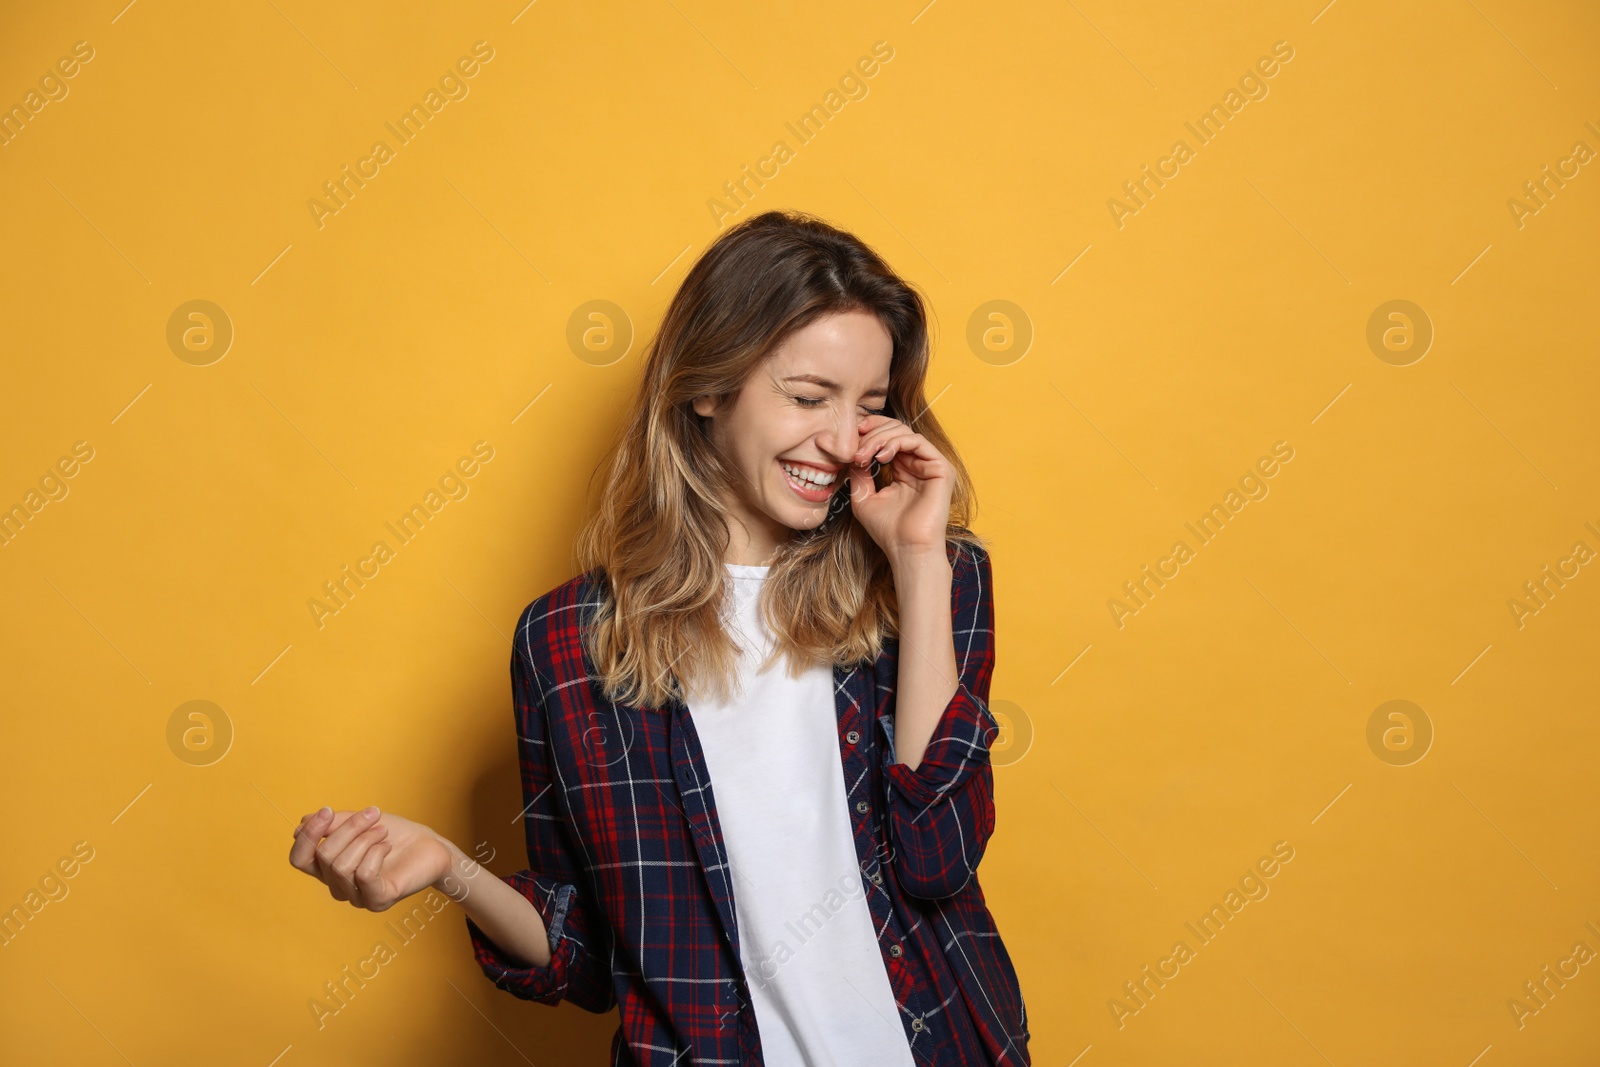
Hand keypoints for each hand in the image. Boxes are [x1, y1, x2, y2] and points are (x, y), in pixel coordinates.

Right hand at [289, 806, 450, 912]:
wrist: (430, 846)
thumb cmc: (394, 834)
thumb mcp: (359, 822)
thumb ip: (331, 824)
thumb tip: (301, 825)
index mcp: (328, 869)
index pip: (299, 860)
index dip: (308, 834)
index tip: (327, 810)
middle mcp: (338, 887)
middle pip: (323, 856)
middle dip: (348, 828)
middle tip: (373, 814)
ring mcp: (357, 897)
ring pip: (341, 865)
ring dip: (365, 838)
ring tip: (383, 831)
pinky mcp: (378, 900)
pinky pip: (363, 874)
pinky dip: (376, 852)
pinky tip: (387, 846)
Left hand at [846, 414, 953, 562]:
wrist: (907, 549)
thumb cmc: (887, 530)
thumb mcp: (863, 497)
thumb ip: (859, 472)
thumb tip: (852, 451)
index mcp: (904, 470)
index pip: (888, 438)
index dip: (870, 431)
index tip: (850, 436)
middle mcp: (919, 464)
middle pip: (896, 430)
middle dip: (871, 434)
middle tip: (855, 449)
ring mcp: (931, 465)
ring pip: (904, 433)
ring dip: (879, 439)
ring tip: (864, 455)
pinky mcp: (941, 468)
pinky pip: (917, 442)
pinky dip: (896, 442)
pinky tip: (881, 455)